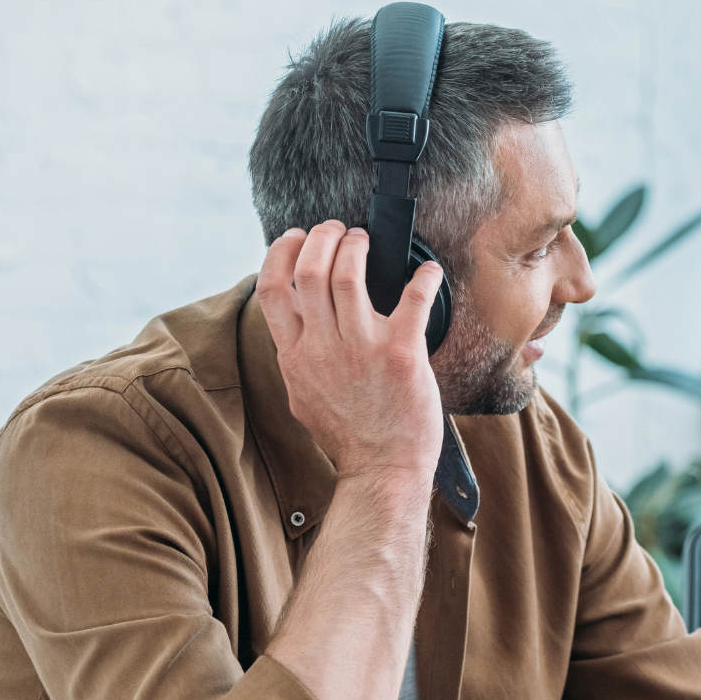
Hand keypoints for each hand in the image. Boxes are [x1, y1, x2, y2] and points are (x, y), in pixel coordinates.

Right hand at [255, 221, 444, 479]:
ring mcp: (362, 348)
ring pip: (348, 273)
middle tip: (337, 230)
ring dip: (358, 245)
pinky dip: (423, 276)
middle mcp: (323, 347)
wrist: (383, 470)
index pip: (272, 288)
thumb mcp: (303, 394)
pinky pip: (413, 297)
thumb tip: (294, 321)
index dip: (281, 252)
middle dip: (323, 237)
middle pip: (310, 269)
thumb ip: (296, 355)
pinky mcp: (402, 353)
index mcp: (295, 355)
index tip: (296, 237)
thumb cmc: (349, 435)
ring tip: (365, 241)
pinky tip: (428, 271)